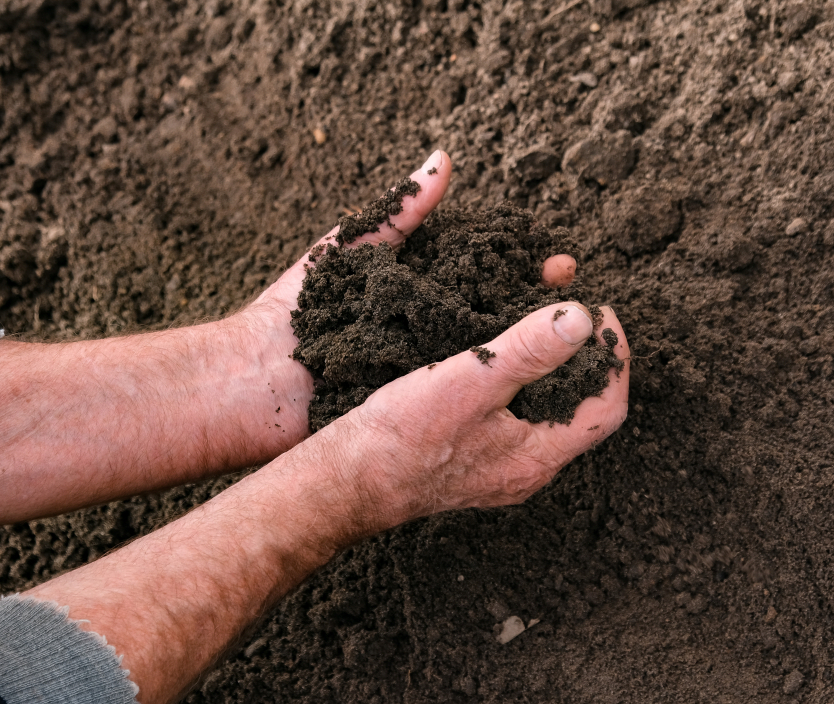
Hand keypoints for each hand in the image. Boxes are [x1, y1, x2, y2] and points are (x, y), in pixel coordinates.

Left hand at [227, 148, 578, 446]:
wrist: (250, 378)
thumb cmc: (292, 311)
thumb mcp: (350, 250)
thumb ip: (399, 211)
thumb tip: (445, 159)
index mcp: (414, 297)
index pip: (483, 277)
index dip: (521, 270)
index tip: (561, 263)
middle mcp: (422, 337)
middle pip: (494, 321)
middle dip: (537, 313)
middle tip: (583, 307)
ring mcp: (417, 378)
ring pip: (482, 365)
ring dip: (527, 356)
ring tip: (574, 351)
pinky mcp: (407, 412)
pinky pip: (452, 405)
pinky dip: (489, 399)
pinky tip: (532, 394)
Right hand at [313, 300, 628, 532]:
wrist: (347, 478)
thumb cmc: (404, 434)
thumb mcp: (471, 379)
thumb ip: (528, 349)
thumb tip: (582, 320)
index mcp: (537, 457)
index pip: (608, 408)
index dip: (615, 358)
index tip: (600, 311)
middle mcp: (527, 471)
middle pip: (583, 413)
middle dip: (588, 360)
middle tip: (578, 314)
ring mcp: (500, 470)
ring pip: (549, 415)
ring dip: (554, 370)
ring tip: (544, 326)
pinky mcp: (473, 462)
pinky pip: (518, 420)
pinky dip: (523, 384)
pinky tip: (501, 357)